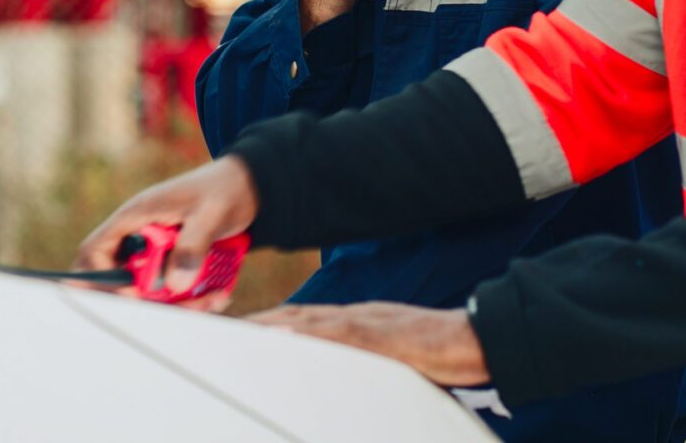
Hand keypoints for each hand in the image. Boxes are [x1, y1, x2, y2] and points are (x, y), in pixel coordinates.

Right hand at [74, 156, 258, 302]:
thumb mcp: (210, 215)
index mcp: (136, 215)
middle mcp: (139, 235)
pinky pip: (171, 289)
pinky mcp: (173, 261)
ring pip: (150, 290)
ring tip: (213, 300)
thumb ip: (192, 246)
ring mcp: (155, 250)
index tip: (134, 293)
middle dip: (149, 299)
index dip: (103, 278)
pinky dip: (190, 298)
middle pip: (121, 279)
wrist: (249, 185)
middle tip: (185, 303)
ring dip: (177, 303)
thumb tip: (174, 285)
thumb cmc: (226, 189)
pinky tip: (217, 294)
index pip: (95, 251)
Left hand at [248, 303, 488, 387]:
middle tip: (213, 331)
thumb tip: (333, 370)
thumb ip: (358, 356)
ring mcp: (364, 323)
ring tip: (233, 334)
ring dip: (269, 326)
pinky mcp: (380, 334)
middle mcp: (350, 318)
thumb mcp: (386, 354)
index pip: (297, 321)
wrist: (471, 338)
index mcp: (350, 323)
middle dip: (253, 323)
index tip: (231, 331)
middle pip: (291, 316)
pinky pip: (338, 333)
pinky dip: (309, 333)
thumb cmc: (434, 350)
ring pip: (306, 321)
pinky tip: (284, 336)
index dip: (263, 324)